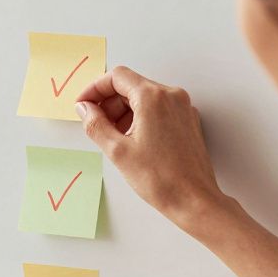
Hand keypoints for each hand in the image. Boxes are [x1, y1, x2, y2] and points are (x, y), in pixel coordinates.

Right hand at [74, 66, 229, 231]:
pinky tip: (132, 140)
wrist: (193, 200)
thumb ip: (95, 124)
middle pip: (131, 85)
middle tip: (95, 124)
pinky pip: (158, 109)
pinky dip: (140, 118)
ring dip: (123, 111)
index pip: (117, 77)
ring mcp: (182, 108)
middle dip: (109, 102)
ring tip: (113, 137)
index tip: (84, 104)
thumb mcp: (117, 151)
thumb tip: (84, 109)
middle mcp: (171, 96)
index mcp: (153, 98)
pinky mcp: (187, 121)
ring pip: (144, 98)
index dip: (95, 89)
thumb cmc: (161, 178)